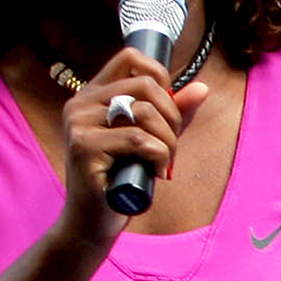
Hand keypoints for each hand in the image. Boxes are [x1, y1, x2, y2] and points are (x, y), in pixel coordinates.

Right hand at [59, 46, 208, 241]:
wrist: (92, 222)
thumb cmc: (121, 180)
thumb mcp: (150, 141)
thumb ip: (172, 114)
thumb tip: (202, 89)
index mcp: (92, 96)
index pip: (130, 59)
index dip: (159, 76)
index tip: (169, 107)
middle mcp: (80, 104)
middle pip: (144, 86)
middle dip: (172, 116)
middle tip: (172, 144)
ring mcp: (79, 124)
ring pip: (145, 113)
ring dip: (168, 141)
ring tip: (164, 163)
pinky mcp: (84, 147)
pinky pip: (140, 140)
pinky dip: (159, 157)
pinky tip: (156, 173)